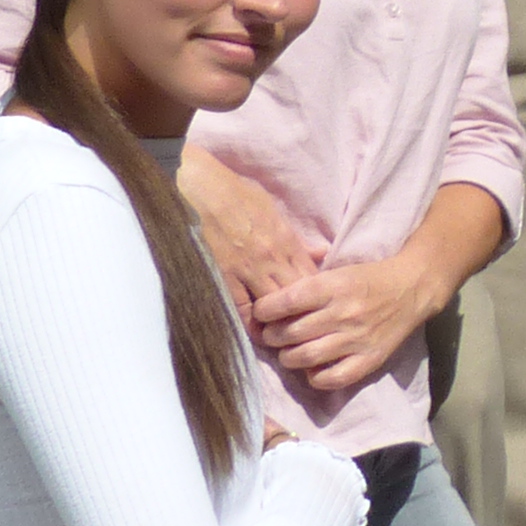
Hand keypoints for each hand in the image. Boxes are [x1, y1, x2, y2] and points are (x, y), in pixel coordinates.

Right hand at [180, 146, 322, 316]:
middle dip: (302, 314)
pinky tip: (255, 332)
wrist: (203, 188)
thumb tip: (322, 253)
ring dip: (278, 322)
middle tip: (304, 330)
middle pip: (296, 296)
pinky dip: (250, 323)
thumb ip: (298, 239)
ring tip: (282, 337)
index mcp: (285, 241)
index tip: (317, 309)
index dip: (316, 296)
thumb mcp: (274, 211)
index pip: (311, 277)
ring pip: (272, 306)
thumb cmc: (238, 195)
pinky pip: (241, 307)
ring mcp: (247, 269)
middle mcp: (271, 258)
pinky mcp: (224, 276)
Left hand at [249, 246, 454, 401]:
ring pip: (305, 357)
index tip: (260, 313)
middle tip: (271, 335)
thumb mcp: (337, 272)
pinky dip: (315, 378)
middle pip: (291, 332)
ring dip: (288, 357)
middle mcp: (343, 313)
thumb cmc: (369, 278)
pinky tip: (312, 369)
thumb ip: (307, 287)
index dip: (265, 310)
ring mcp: (356, 339)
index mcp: (334, 286)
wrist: (412, 288)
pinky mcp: (369, 359)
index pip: (287, 301)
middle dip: (272, 336)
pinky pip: (332, 378)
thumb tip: (271, 305)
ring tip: (288, 352)